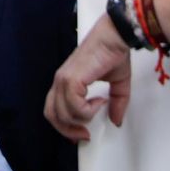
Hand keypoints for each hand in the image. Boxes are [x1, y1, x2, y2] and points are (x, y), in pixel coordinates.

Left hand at [44, 16, 131, 140]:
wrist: (115, 36)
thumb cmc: (113, 53)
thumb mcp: (118, 84)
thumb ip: (116, 103)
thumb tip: (116, 121)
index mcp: (66, 81)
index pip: (54, 109)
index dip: (64, 126)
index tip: (80, 134)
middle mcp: (61, 80)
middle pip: (51, 114)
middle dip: (68, 130)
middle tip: (85, 134)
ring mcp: (63, 79)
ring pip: (63, 113)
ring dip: (83, 117)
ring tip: (99, 106)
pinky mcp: (71, 79)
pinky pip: (73, 106)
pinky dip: (87, 110)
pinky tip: (99, 100)